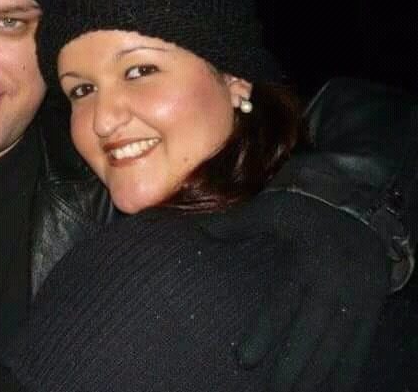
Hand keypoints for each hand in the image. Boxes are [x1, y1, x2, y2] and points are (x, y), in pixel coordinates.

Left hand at [199, 191, 389, 391]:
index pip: (281, 305)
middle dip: (292, 367)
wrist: (356, 200)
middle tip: (273, 391)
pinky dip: (349, 370)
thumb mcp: (272, 209)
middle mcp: (336, 282)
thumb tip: (198, 231)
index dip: (263, 334)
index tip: (244, 359)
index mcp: (308, 260)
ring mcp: (359, 296)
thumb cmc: (305, 208)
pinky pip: (362, 345)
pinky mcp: (373, 305)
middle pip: (312, 334)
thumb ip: (236, 224)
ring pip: (338, 346)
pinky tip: (335, 390)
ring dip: (319, 376)